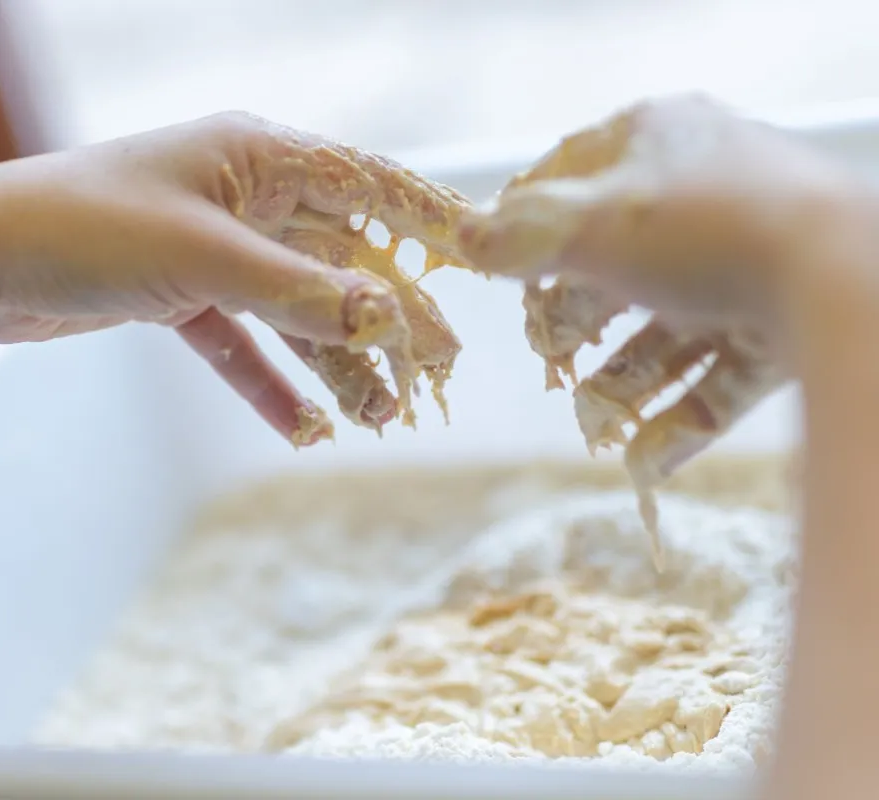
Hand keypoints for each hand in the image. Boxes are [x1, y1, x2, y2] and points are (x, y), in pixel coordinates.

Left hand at [0, 111, 469, 441]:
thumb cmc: (89, 228)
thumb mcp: (205, 258)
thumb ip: (296, 290)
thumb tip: (384, 316)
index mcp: (254, 156)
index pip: (363, 182)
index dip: (424, 220)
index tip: (478, 257)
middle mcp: (238, 194)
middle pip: (334, 258)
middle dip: (383, 317)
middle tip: (435, 371)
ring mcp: (207, 245)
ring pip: (290, 307)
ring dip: (331, 360)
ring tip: (380, 415)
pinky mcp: (174, 292)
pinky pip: (237, 339)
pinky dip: (266, 379)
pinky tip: (302, 425)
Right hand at [451, 93, 864, 489]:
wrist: (843, 283)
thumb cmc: (702, 231)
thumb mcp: (587, 225)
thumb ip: (517, 235)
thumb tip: (463, 236)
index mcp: (660, 139)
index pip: (570, 170)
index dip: (525, 221)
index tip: (498, 270)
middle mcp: (706, 195)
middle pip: (616, 264)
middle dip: (576, 323)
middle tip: (549, 356)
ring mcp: (750, 262)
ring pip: (667, 331)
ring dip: (622, 385)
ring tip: (593, 425)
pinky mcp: (784, 324)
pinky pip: (716, 376)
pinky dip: (676, 419)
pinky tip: (641, 461)